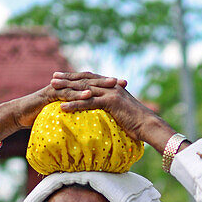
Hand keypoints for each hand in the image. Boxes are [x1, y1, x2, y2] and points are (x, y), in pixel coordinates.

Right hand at [3, 72, 129, 132]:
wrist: (20, 114)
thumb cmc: (40, 116)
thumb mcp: (62, 115)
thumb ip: (75, 114)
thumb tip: (91, 124)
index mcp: (71, 89)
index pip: (92, 84)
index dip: (107, 84)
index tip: (124, 85)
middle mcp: (66, 85)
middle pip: (90, 81)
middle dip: (107, 81)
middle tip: (123, 82)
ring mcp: (58, 88)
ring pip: (80, 85)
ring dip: (97, 84)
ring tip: (112, 85)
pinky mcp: (50, 94)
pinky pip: (66, 94)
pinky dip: (79, 94)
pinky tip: (90, 95)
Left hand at [52, 71, 174, 152]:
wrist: (148, 124)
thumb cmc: (137, 122)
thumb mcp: (122, 110)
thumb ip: (113, 107)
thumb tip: (106, 111)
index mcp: (112, 86)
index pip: (91, 78)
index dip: (76, 76)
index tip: (63, 76)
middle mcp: (110, 86)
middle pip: (85, 80)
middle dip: (68, 78)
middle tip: (53, 78)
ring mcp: (110, 93)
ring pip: (84, 89)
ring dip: (67, 88)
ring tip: (52, 88)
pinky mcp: (110, 102)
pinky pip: (88, 103)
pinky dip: (74, 104)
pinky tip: (63, 107)